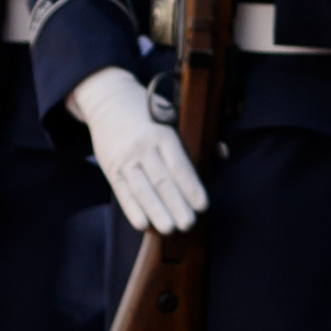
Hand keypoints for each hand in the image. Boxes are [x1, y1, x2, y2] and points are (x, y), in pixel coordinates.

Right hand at [70, 67, 204, 234]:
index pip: (179, 165)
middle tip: (189, 223)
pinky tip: (142, 224)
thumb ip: (198, 137)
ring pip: (142, 190)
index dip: (191, 187)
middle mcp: (142, 147)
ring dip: (156, 211)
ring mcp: (124, 159)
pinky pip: (122, 192)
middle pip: (161, 181)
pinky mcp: (111, 169)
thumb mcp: (173, 116)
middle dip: (176, 204)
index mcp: (162, 134)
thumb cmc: (148, 113)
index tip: (203, 205)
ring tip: (169, 229)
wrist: (109, 102)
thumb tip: (222, 152)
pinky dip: (132, 210)